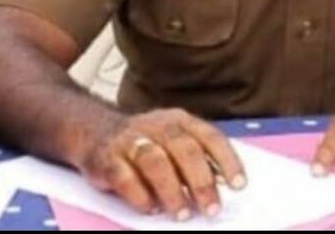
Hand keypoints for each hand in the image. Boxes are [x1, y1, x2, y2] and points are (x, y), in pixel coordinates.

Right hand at [77, 109, 245, 219]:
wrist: (94, 130)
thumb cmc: (145, 141)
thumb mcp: (172, 139)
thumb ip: (195, 156)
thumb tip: (223, 185)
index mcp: (179, 119)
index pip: (209, 136)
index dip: (226, 160)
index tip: (239, 185)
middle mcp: (157, 125)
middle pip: (184, 149)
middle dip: (201, 181)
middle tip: (212, 209)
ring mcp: (130, 140)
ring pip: (155, 161)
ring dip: (171, 190)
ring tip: (182, 215)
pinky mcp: (107, 157)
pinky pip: (124, 176)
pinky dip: (139, 196)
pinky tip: (150, 209)